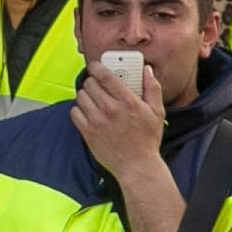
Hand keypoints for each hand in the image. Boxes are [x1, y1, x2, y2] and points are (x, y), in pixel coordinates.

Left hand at [74, 53, 167, 181]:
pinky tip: (88, 113)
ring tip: (94, 100)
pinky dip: (79, 110)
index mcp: (128, 101)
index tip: (95, 66)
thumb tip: (147, 71)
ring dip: (86, 95)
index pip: (105, 75)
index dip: (97, 67)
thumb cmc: (147, 140)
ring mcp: (97, 121)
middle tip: (98, 86)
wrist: (136, 166)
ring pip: (81, 96)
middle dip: (93, 82)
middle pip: (90, 84)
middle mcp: (110, 109)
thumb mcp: (157, 112)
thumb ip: (152, 88)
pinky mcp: (88, 132)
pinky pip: (74, 112)